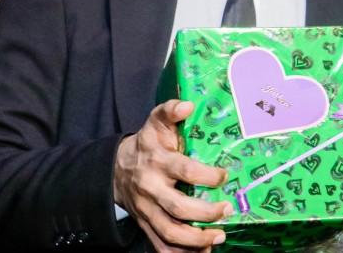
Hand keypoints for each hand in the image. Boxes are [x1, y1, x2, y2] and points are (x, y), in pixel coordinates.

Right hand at [114, 100, 231, 252]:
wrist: (117, 170)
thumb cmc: (147, 144)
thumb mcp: (156, 123)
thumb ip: (170, 111)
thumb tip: (188, 104)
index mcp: (158, 162)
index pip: (183, 170)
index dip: (205, 175)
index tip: (224, 176)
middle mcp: (152, 189)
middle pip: (177, 207)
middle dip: (203, 213)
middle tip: (226, 210)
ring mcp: (148, 211)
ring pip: (169, 232)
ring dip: (195, 240)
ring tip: (219, 237)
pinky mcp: (147, 225)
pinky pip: (161, 245)